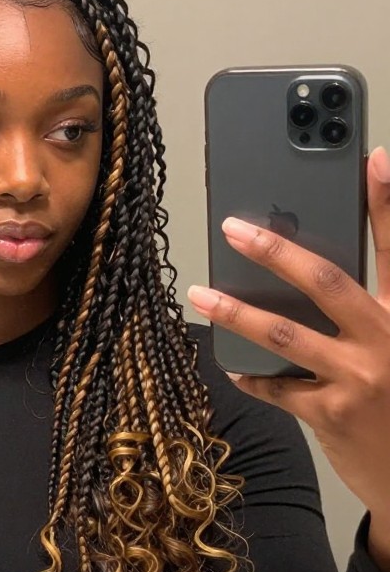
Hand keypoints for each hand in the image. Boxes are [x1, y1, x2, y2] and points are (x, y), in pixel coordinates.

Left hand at [187, 146, 389, 571]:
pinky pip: (277, 386)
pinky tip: (231, 365)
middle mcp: (389, 340)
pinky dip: (251, 374)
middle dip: (276, 250)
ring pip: (285, 334)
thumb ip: (376, 313)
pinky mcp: (332, 414)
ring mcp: (359, 378)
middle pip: (327, 282)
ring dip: (236, 311)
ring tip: (200, 295)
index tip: (375, 157)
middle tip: (234, 228)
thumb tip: (316, 280)